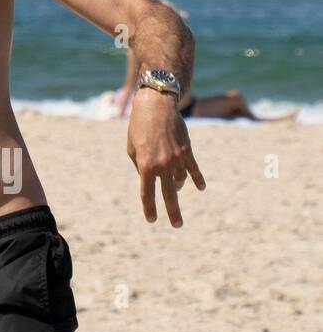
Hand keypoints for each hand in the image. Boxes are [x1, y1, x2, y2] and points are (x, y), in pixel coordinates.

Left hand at [126, 88, 205, 225]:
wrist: (156, 106)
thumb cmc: (138, 126)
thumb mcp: (132, 148)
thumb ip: (140, 166)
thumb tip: (151, 179)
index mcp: (145, 165)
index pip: (147, 193)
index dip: (149, 208)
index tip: (152, 220)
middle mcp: (162, 165)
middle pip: (169, 194)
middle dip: (173, 212)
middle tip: (177, 225)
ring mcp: (176, 158)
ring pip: (181, 181)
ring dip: (179, 186)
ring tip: (177, 188)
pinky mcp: (187, 151)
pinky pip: (194, 170)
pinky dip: (197, 179)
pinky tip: (200, 187)